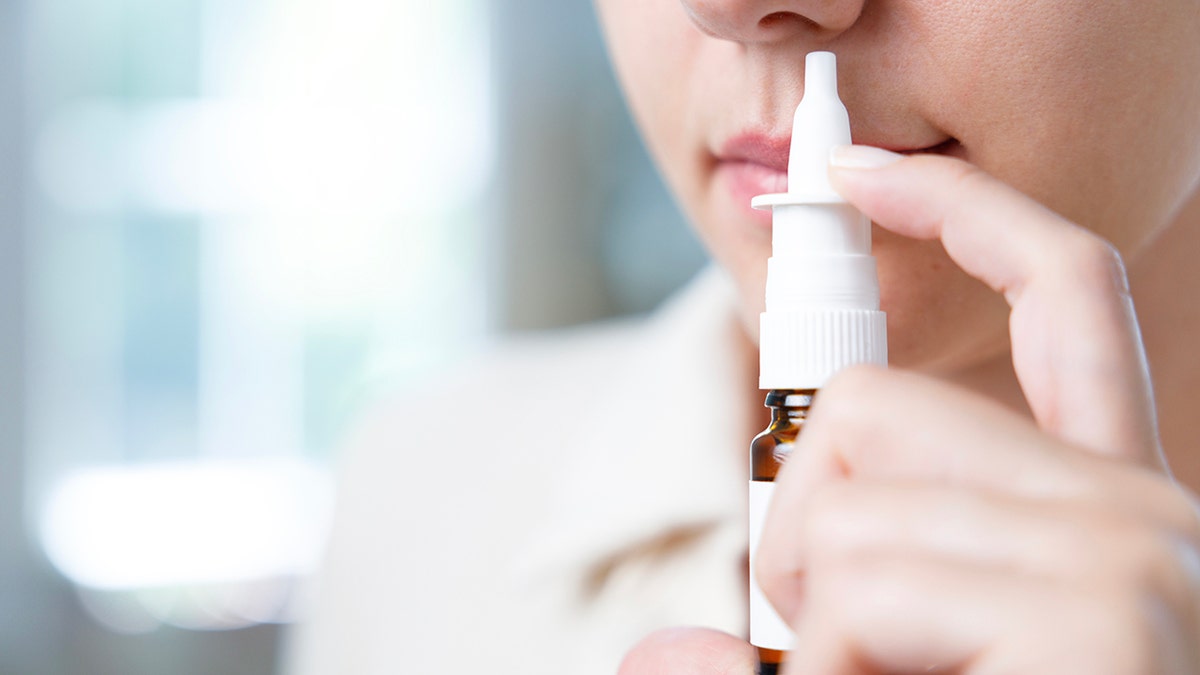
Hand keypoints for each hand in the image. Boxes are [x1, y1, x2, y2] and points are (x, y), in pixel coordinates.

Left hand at [619, 147, 1199, 673]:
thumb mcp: (894, 653)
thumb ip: (806, 620)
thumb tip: (657, 655)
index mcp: (1101, 501)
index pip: (1064, 294)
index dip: (968, 211)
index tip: (864, 171)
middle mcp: (1137, 510)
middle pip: (872, 405)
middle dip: (806, 528)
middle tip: (849, 638)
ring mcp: (1127, 558)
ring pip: (845, 504)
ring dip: (813, 621)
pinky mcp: (1097, 619)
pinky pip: (858, 587)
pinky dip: (827, 672)